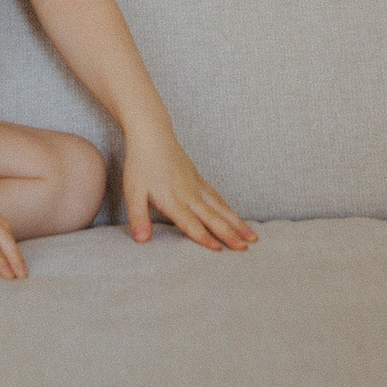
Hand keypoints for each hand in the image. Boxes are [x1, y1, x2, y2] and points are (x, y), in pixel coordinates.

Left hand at [122, 133, 256, 251]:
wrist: (152, 135)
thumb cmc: (140, 164)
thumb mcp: (133, 192)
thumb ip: (138, 217)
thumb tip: (142, 240)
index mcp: (173, 199)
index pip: (190, 223)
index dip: (204, 238)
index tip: (220, 250)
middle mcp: (189, 194)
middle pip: (212, 217)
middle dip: (229, 233)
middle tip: (246, 247)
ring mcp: (197, 186)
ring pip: (221, 207)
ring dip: (237, 223)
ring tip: (253, 237)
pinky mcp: (199, 180)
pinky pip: (218, 198)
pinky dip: (230, 210)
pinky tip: (236, 218)